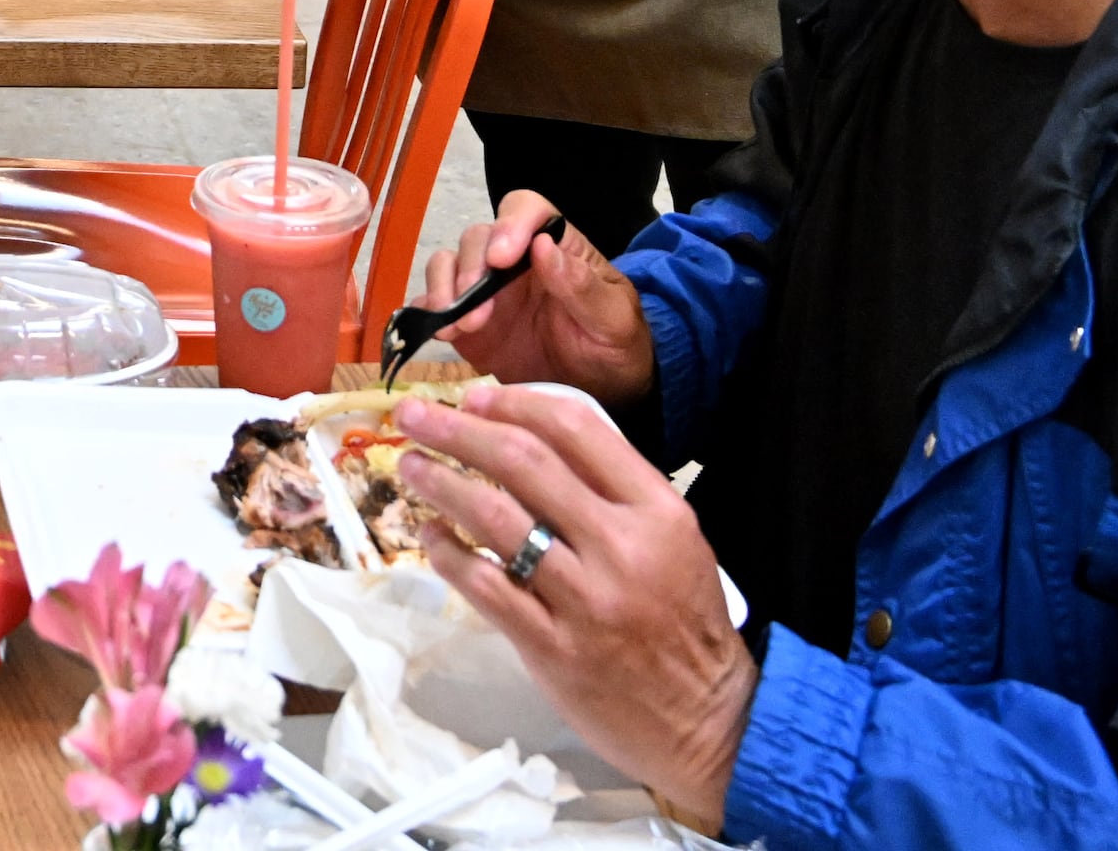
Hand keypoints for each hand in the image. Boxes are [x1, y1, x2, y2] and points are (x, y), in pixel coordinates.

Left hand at [393, 385, 753, 833]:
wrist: (706, 720)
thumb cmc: (684, 622)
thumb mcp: (675, 540)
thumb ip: (616, 491)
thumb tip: (531, 438)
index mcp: (656, 511)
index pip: (575, 429)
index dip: (515, 403)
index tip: (475, 396)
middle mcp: (620, 548)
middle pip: (523, 463)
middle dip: (458, 430)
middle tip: (415, 416)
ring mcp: (584, 600)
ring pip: (494, 518)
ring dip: (441, 484)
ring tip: (411, 466)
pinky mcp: (553, 649)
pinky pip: (486, 588)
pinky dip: (450, 553)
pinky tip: (432, 534)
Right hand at [419, 192, 653, 401]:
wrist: (602, 393)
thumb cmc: (615, 347)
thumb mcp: (613, 319)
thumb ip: (581, 285)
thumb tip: (543, 246)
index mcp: (556, 248)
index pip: (528, 210)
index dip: (510, 224)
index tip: (502, 258)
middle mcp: (515, 262)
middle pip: (479, 237)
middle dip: (472, 268)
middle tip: (476, 311)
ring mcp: (488, 292)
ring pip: (449, 263)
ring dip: (445, 287)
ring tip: (456, 326)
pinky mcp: (467, 324)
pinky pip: (435, 305)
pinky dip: (429, 312)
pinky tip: (440, 334)